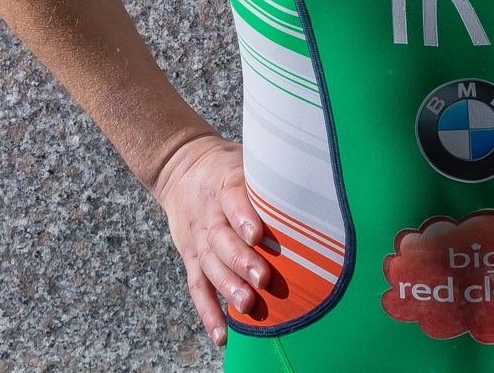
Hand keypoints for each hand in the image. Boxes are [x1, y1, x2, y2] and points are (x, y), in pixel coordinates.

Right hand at [151, 132, 269, 347]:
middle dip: (241, 261)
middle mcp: (209, 215)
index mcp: (225, 185)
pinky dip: (208, 312)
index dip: (244, 217)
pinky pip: (197, 288)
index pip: (232, 200)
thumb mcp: (246, 159)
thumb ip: (269, 177)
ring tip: (247, 306)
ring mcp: (199, 239)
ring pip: (210, 265)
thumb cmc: (226, 166)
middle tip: (262, 279)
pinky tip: (223, 333)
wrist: (181, 166)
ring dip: (228, 287)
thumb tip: (312, 190)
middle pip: (221, 239)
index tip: (257, 234)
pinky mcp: (192, 257)